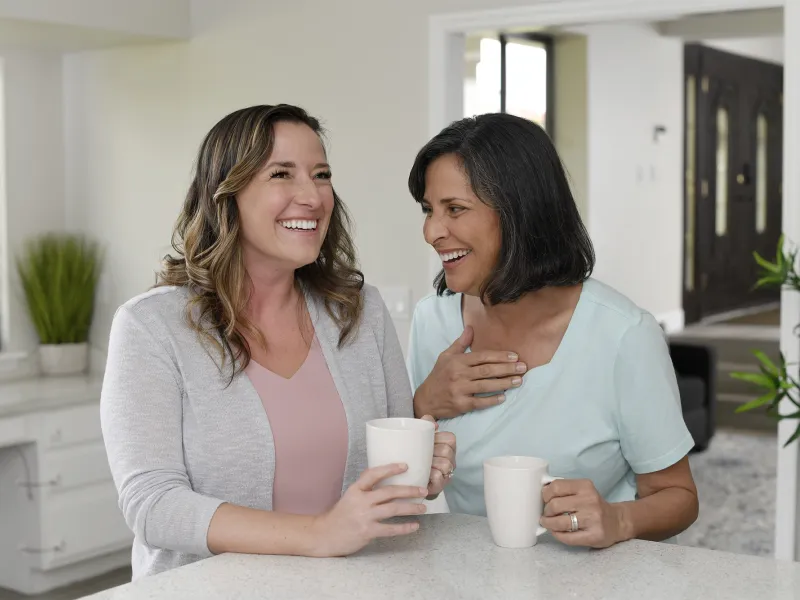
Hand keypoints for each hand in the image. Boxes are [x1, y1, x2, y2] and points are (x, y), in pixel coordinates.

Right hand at [312, 463, 427, 556]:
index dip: (390, 469)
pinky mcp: (367, 532)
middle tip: (423, 490)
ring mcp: (364, 516)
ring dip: (411, 508)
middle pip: (389, 492)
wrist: (325, 535)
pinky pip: (390, 529)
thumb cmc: (341, 515)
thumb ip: (366, 489)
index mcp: (356, 489)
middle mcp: (360, 501)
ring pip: (393, 509)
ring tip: (423, 507)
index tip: (405, 466)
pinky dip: (404, 527)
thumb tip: (389, 481)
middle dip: (409, 490)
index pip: (373, 474)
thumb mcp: (350, 496)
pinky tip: (414, 526)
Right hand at [413, 326, 524, 418]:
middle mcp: (459, 374)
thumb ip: (460, 343)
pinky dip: (492, 400)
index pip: (482, 356)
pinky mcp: (461, 404)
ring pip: (486, 386)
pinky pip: (480, 402)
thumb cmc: (438, 376)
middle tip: (523, 368)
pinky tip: (503, 397)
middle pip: (487, 370)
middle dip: (507, 369)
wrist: (426, 399)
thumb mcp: (446, 356)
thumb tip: (471, 328)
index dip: (499, 356)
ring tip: (518, 381)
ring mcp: (460, 390)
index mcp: (457, 361)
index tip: (514, 356)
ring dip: (504, 383)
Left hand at [421, 415, 455, 497]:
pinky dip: (432, 475)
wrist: (409, 479)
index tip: (428, 442)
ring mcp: (446, 473)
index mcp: (448, 447)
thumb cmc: (417, 456)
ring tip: (422, 465)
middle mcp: (450, 460)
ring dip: (432, 464)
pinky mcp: (440, 486)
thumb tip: (432, 422)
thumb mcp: (420, 438)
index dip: (438, 439)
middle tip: (421, 454)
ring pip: (445, 464)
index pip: (450, 438)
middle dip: (433, 451)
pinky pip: (439, 477)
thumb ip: (426, 425)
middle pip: (447, 450)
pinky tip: (426, 475)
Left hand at [539, 479, 625, 548]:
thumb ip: (565, 490)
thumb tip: (541, 493)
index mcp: (585, 486)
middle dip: (546, 511)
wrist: (617, 522)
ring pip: (559, 522)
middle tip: (546, 514)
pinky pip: (568, 537)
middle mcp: (590, 501)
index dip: (545, 494)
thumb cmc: (594, 505)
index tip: (545, 500)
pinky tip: (557, 532)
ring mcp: (593, 519)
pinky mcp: (594, 535)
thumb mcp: (583, 491)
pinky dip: (558, 535)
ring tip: (548, 523)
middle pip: (555, 505)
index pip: (556, 486)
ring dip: (549, 524)